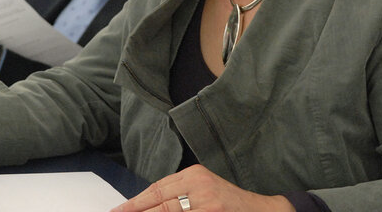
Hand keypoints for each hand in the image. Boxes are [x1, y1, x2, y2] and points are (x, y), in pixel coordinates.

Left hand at [110, 164, 294, 211]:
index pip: (158, 188)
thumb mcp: (204, 190)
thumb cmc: (230, 204)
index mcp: (194, 174)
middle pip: (160, 201)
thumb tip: (147, 205)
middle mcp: (199, 184)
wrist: (263, 210)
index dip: (136, 201)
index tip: (119, 209)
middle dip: (137, 211)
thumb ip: (179, 193)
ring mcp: (207, 202)